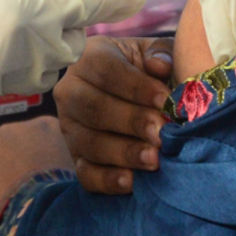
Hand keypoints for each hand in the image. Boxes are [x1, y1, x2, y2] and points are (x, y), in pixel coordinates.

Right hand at [0, 0, 143, 102]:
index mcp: (27, 11)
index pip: (87, 7)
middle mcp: (15, 52)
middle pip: (67, 47)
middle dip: (69, 25)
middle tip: (54, 0)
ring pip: (38, 70)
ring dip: (41, 48)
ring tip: (19, 21)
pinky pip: (1, 78)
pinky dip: (4, 59)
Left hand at [0, 115, 74, 227]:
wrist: (41, 212)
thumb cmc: (70, 194)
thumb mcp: (83, 172)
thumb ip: (74, 163)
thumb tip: (76, 172)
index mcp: (46, 126)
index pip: (46, 140)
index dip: (48, 163)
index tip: (51, 182)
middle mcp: (13, 129)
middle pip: (15, 149)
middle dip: (20, 169)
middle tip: (30, 196)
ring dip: (0, 183)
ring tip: (15, 207)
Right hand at [53, 36, 174, 194]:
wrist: (137, 98)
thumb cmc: (149, 70)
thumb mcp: (156, 54)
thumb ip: (162, 54)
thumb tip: (159, 66)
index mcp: (90, 58)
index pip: (106, 70)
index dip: (136, 86)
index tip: (165, 100)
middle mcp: (71, 91)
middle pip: (94, 108)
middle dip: (130, 122)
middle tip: (161, 132)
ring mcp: (70, 127)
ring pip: (89, 142)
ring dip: (123, 152)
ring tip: (154, 159)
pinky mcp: (76, 157)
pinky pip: (85, 173)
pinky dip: (107, 180)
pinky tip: (132, 182)